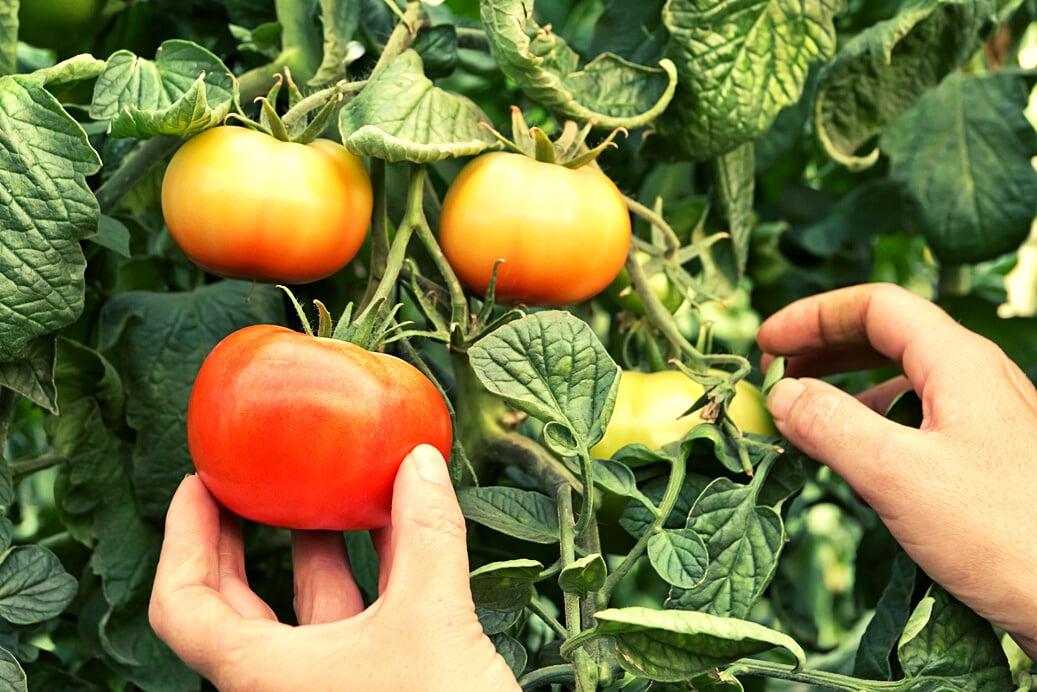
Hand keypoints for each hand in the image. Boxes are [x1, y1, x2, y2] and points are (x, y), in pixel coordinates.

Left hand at [149, 445, 519, 691]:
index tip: (201, 483)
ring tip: (325, 487)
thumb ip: (428, 535)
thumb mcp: (435, 621)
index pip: (184, 604)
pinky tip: (396, 528)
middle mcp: (284, 684)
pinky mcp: (371, 685)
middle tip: (245, 480)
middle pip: (231, 605)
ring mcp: (326, 685)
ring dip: (314, 546)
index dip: (181, 537)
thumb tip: (421, 459)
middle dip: (237, 536)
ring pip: (301, 610)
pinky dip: (368, 571)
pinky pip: (352, 620)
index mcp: (266, 676)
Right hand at [756, 283, 1036, 657]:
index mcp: (958, 363)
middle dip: (825, 347)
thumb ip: (831, 426)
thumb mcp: (896, 475)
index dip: (813, 315)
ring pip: (904, 379)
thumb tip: (781, 395)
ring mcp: (987, 419)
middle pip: (889, 335)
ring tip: (804, 416)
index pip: (876, 306)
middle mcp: (976, 378)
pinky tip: (854, 460)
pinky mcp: (989, 459)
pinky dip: (874, 425)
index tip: (766, 343)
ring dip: (847, 388)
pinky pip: (919, 420)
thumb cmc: (1003, 534)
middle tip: (775, 372)